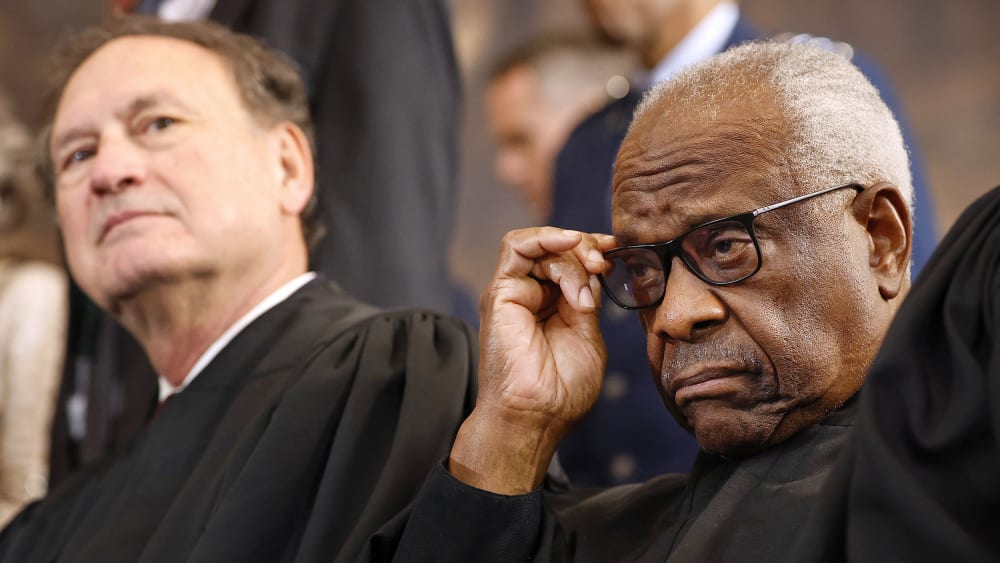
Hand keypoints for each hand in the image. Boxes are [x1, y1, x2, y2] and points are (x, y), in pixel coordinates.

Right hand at [450, 228, 616, 492]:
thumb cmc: (561, 391)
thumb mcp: (588, 336)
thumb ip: (588, 301)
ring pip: (540, 245)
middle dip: (586, 248)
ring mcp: (514, 292)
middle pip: (557, 248)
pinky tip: (568, 244)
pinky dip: (545, 238)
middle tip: (604, 264)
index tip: (616, 251)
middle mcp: (532, 295)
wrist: (536, 416)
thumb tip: (594, 270)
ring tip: (590, 271)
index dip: (593, 250)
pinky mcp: (500, 292)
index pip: (570, 261)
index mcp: (553, 306)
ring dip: (571, 251)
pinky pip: (516, 247)